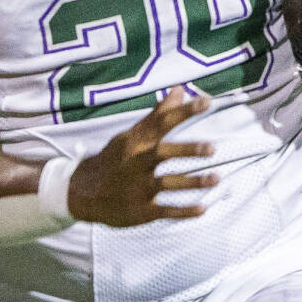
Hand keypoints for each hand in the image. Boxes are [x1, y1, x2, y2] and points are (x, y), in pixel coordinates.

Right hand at [67, 86, 217, 226]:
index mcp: (135, 142)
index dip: (184, 112)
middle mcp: (136, 163)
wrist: (85, 194)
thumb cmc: (115, 160)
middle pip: (162, 153)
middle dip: (187, 150)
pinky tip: (203, 208)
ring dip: (192, 182)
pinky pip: (165, 211)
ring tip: (217, 178)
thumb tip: (180, 90)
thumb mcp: (131, 136)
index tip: (207, 101)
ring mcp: (138, 188)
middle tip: (212, 148)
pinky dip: (184, 211)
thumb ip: (158, 115)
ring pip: (167, 184)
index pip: (161, 122)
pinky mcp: (141, 211)